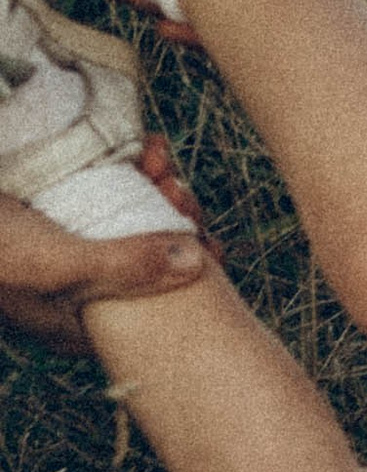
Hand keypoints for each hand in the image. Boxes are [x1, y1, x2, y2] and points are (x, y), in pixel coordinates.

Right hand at [0, 162, 208, 350]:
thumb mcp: (59, 263)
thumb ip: (125, 267)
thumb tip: (197, 265)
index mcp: (76, 324)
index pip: (153, 311)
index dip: (189, 277)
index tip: (207, 238)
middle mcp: (74, 291)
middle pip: (146, 260)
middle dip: (171, 219)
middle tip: (175, 187)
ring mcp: (65, 248)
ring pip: (129, 220)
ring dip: (154, 189)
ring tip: (158, 160)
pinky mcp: (54, 210)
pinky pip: (108, 191)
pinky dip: (129, 169)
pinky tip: (145, 147)